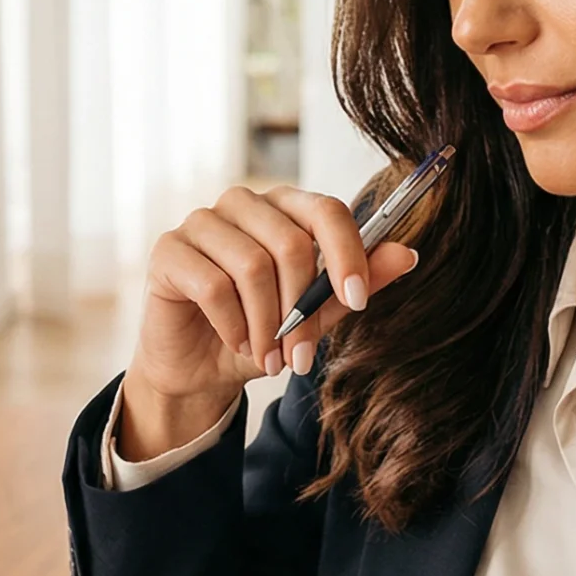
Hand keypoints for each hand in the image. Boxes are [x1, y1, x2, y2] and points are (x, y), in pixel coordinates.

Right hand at [117, 183, 418, 461]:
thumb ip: (352, 287)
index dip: (347, 254)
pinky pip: (213, 286)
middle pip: (291, 243)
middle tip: (301, 357)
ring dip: (266, 326)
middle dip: (303, 310)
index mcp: (284, 209)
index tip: (358, 302)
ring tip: (268, 358)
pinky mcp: (168, 249)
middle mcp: (243, 204)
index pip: (326, 210)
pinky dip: (233, 326)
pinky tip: (237, 344)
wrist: (198, 370)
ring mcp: (202, 222)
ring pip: (252, 266)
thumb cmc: (258, 335)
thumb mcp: (313, 319)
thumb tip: (408, 254)